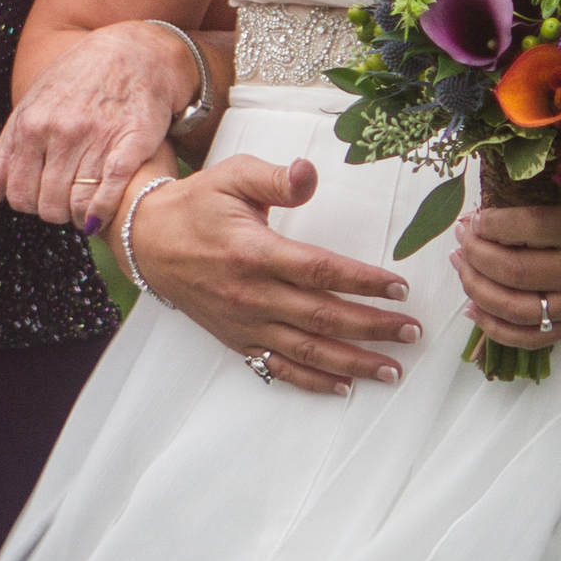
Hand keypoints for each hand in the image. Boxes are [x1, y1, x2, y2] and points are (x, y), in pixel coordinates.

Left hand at [0, 22, 204, 233]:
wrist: (133, 51)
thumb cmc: (74, 86)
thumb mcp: (27, 116)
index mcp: (30, 124)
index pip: (17, 196)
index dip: (30, 203)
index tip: (43, 191)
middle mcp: (61, 130)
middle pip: (47, 206)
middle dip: (56, 210)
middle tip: (66, 195)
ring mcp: (98, 135)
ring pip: (77, 205)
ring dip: (79, 213)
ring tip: (85, 199)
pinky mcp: (134, 140)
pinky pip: (110, 193)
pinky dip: (103, 211)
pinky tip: (101, 212)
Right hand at [129, 156, 421, 396]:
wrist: (148, 242)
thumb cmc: (197, 205)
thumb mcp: (233, 176)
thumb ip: (275, 178)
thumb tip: (309, 173)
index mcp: (254, 253)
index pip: (320, 271)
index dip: (363, 282)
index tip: (399, 288)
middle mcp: (251, 294)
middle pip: (322, 316)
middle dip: (373, 327)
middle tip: (413, 333)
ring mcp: (244, 323)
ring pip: (306, 349)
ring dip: (353, 362)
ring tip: (392, 370)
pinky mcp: (236, 339)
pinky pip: (277, 368)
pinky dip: (312, 380)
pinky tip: (343, 387)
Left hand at [455, 177, 560, 352]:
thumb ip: (551, 191)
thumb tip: (496, 197)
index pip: (521, 229)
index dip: (486, 224)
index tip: (474, 216)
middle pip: (512, 273)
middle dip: (475, 256)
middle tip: (461, 238)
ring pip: (517, 309)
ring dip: (478, 290)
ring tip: (462, 268)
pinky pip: (536, 338)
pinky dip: (499, 329)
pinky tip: (476, 311)